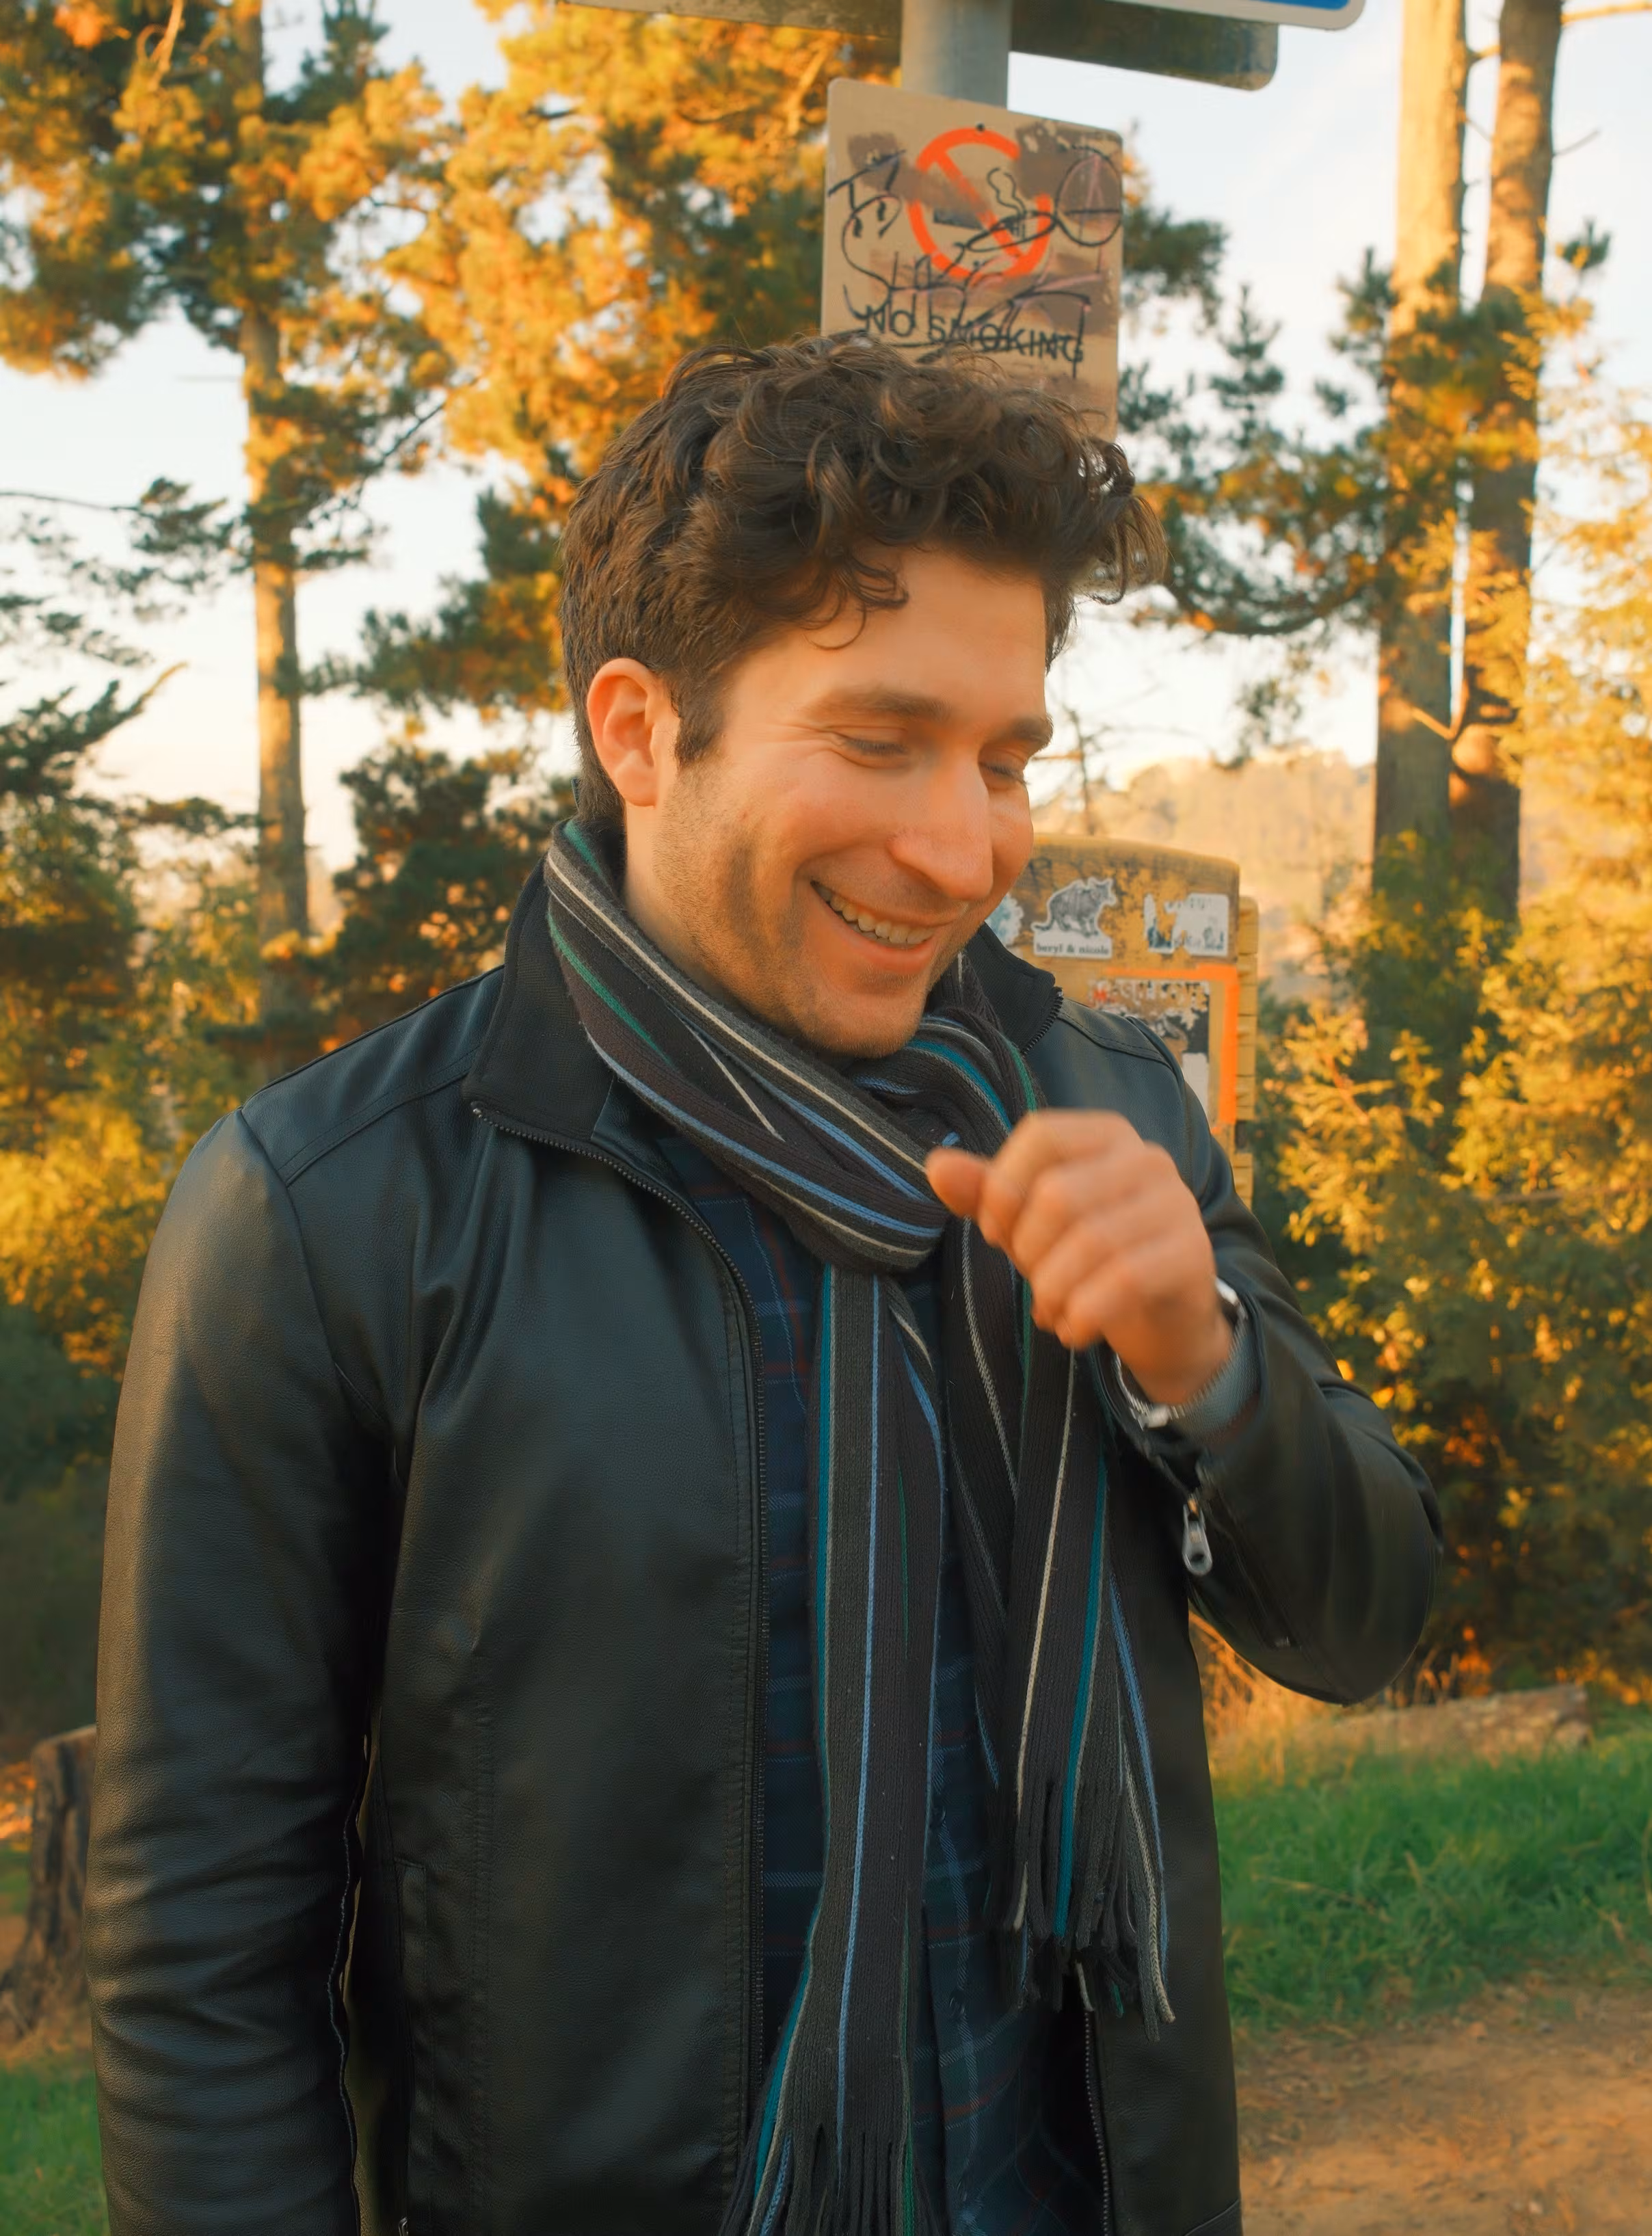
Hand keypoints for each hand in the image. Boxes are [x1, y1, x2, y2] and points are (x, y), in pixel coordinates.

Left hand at [926, 1111, 1230, 1405]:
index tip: (993, 1231)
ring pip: (1089, 1240)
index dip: (1004, 1186)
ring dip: (1053, 1290)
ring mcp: (1176, 1203)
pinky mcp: (1192, 1253)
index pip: (1041, 1135)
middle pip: (1058, 1192)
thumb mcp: (1030, 1224)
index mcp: (1106, 1135)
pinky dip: (1084, 1313)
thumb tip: (937, 1165)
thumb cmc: (1089, 1258)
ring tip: (1050, 1311)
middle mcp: (1147, 1157)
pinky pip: (1124, 1280)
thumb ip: (988, 1194)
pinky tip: (1075, 1331)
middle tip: (1032, 1281)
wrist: (1163, 1319)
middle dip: (1027, 1250)